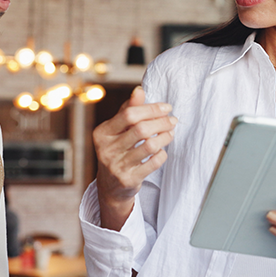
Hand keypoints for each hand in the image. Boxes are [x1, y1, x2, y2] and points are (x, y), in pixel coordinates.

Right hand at [93, 86, 175, 230]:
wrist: (111, 186)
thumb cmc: (117, 150)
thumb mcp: (117, 130)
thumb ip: (128, 110)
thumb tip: (139, 90)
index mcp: (102, 133)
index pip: (129, 114)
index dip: (151, 108)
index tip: (167, 107)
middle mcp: (106, 149)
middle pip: (141, 129)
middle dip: (162, 122)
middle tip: (173, 120)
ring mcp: (117, 166)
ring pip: (150, 146)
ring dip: (165, 137)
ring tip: (170, 133)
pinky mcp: (129, 179)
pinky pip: (153, 163)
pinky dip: (162, 154)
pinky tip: (162, 150)